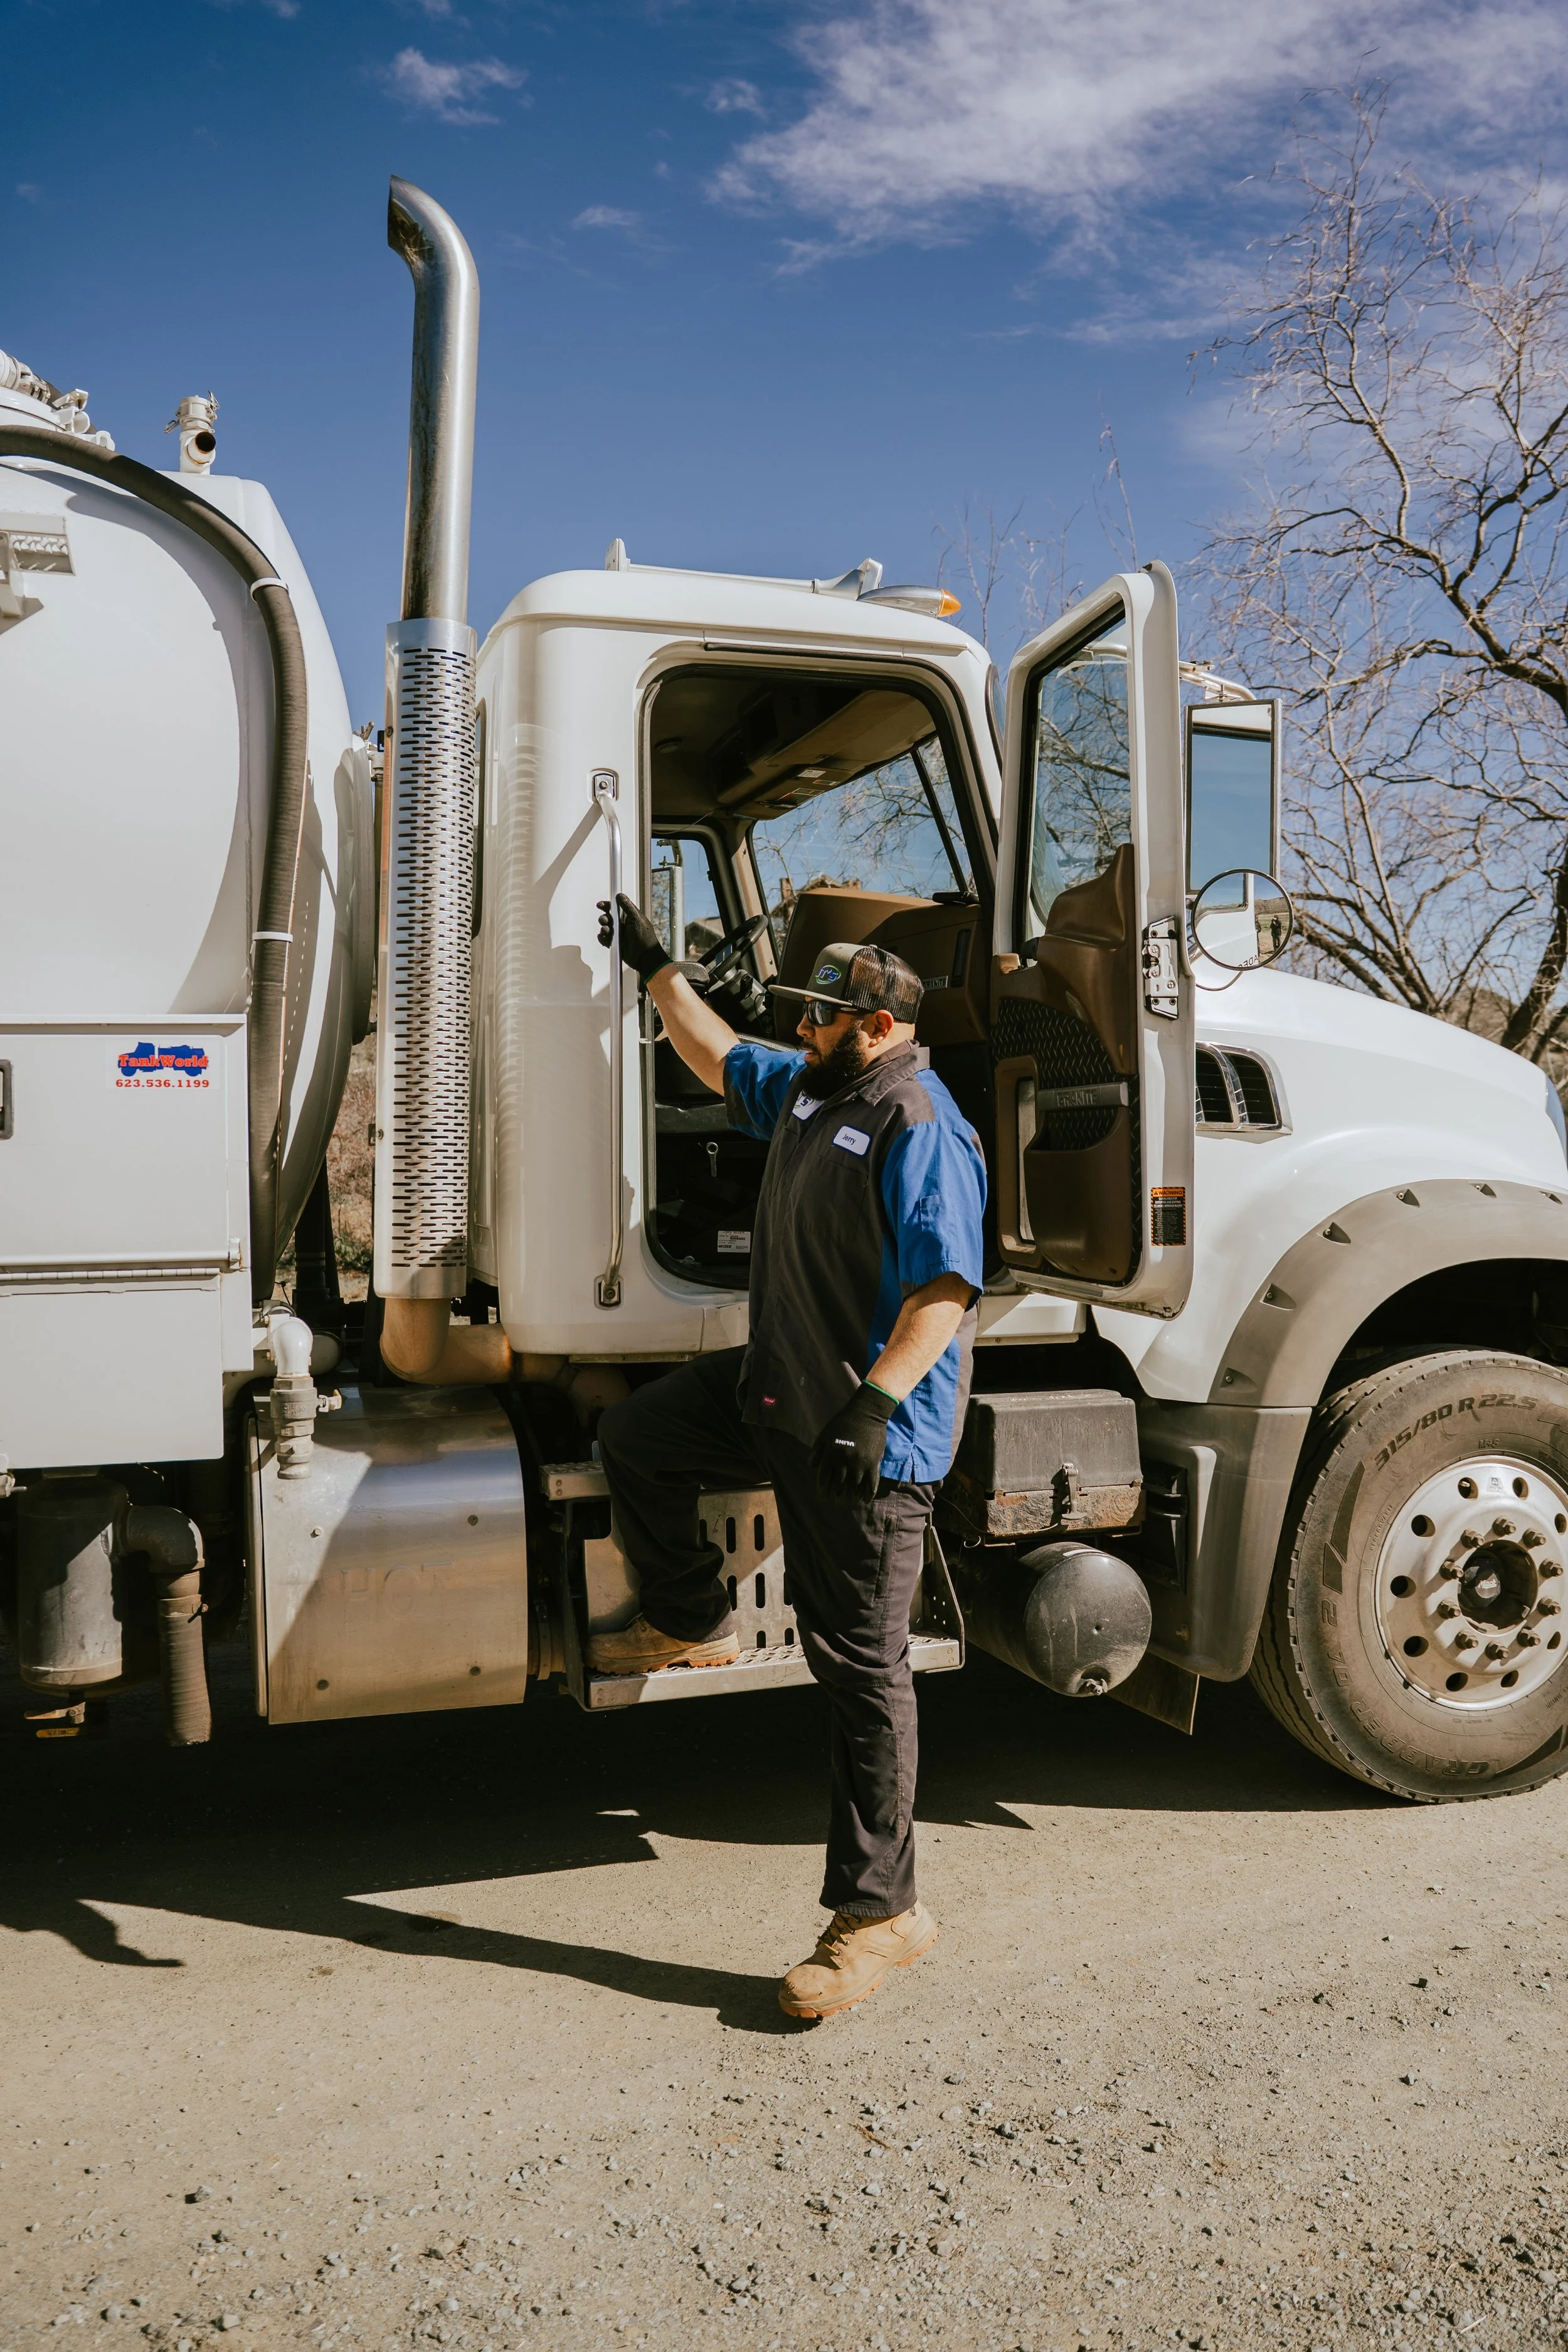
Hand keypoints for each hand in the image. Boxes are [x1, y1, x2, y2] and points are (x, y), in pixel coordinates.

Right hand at [597, 892, 671, 981]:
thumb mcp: (637, 919)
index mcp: (629, 916)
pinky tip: (604, 938)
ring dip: (604, 928)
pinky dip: (602, 938)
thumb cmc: (645, 938)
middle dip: (604, 918)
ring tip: (607, 931)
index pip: (616, 908)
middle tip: (604, 921)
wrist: (645, 957)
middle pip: (608, 917)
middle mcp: (623, 924)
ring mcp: (619, 934)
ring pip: (605, 928)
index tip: (600, 905)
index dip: (607, 905)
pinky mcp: (615, 943)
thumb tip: (620, 896)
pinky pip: (604, 939)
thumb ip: (628, 907)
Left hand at [809, 1381, 897, 1502]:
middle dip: (836, 1493)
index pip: (824, 1475)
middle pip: (839, 1483)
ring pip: (854, 1485)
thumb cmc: (844, 1421)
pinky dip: (868, 1493)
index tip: (823, 1495)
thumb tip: (812, 1466)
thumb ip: (818, 1450)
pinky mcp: (873, 1462)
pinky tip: (865, 1499)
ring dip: (851, 1495)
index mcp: (832, 1453)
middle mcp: (845, 1460)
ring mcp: (860, 1462)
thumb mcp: (826, 1433)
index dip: (823, 1486)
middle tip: (836, 1501)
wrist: (867, 1412)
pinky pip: (871, 1482)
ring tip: (850, 1501)